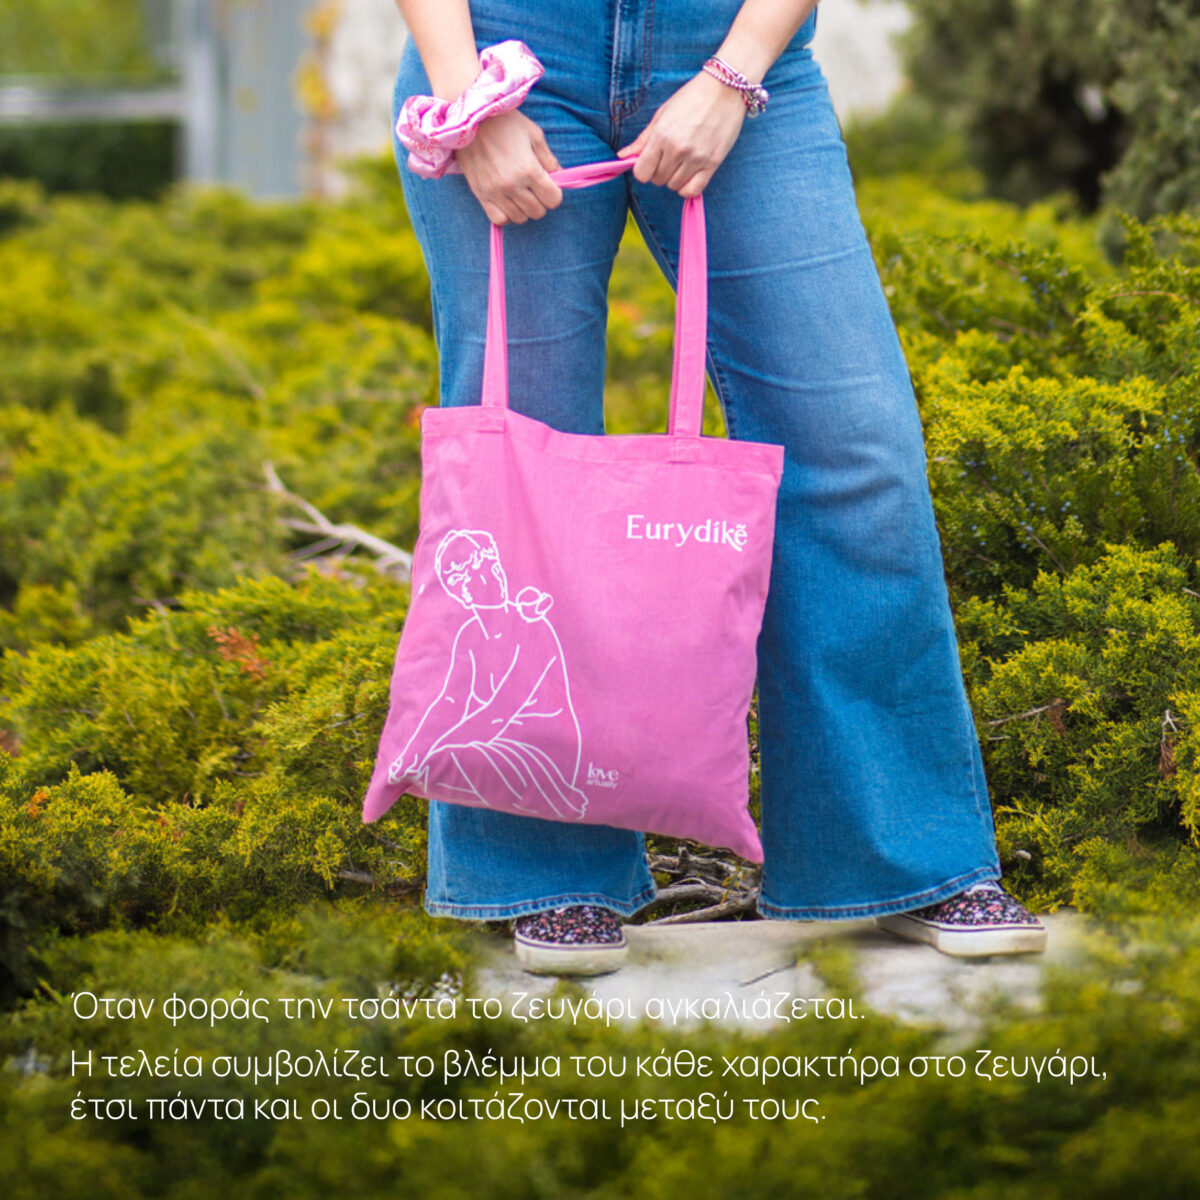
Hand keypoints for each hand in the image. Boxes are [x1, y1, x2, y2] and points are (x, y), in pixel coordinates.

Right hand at [456, 109, 562, 224]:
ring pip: (520, 218)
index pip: (553, 200)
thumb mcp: (534, 134)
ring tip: (520, 194)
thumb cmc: (505, 123)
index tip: (549, 185)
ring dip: (524, 209)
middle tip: (535, 188)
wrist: (470, 119)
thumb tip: (560, 177)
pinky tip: (507, 202)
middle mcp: (512, 185)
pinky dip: (506, 215)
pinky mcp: (480, 194)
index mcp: (529, 170)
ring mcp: (495, 192)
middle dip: (541, 202)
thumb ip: (549, 159)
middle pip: (538, 212)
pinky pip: (499, 219)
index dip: (554, 193)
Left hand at [617, 70, 747, 196]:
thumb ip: (643, 139)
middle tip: (667, 158)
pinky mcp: (712, 163)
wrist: (725, 89)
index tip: (649, 162)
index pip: (642, 172)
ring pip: (674, 186)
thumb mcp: (662, 114)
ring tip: (680, 162)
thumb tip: (623, 156)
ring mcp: (696, 158)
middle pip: (658, 180)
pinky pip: (693, 190)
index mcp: (661, 135)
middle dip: (659, 172)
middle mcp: (677, 149)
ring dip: (674, 178)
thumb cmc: (691, 97)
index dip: (643, 170)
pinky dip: (687, 188)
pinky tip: (688, 176)